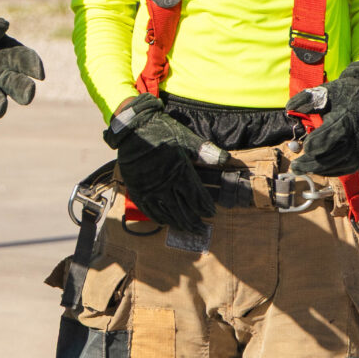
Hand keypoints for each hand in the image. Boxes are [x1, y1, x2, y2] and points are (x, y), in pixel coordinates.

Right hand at [104, 94, 225, 233]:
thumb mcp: (187, 138)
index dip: (205, 208)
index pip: (196, 198)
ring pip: (166, 213)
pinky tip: (164, 222)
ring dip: (177, 223)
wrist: (133, 128)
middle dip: (194, 222)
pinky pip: (148, 209)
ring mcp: (150, 188)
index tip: (211, 214)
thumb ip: (205, 151)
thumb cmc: (162, 132)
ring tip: (185, 229)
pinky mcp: (137, 188)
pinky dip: (157, 217)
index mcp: (181, 172)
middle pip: (183, 210)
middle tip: (201, 229)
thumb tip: (225, 158)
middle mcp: (165, 184)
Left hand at [288, 61, 358, 176]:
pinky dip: (333, 171)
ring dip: (320, 169)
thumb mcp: (327, 91)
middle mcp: (355, 136)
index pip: (331, 136)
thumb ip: (307, 99)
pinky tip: (318, 170)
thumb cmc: (347, 95)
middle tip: (295, 166)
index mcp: (345, 118)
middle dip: (313, 162)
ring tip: (303, 169)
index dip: (316, 144)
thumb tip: (289, 108)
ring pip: (340, 164)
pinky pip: (348, 168)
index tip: (304, 147)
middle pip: (333, 155)